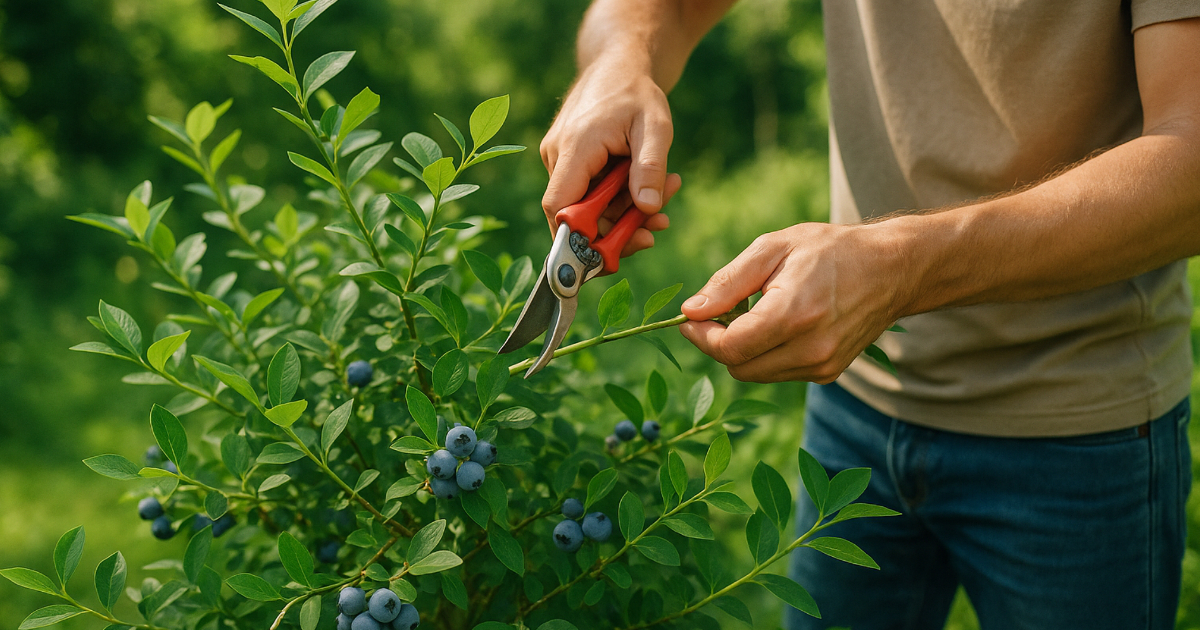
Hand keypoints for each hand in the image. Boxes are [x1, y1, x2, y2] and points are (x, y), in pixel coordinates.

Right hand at [540, 54, 674, 255]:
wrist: (618, 65)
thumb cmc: (636, 92)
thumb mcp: (656, 126)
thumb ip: (650, 167)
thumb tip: (648, 209)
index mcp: (575, 147)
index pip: (559, 207)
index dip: (576, 238)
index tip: (609, 256)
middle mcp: (558, 156)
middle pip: (576, 215)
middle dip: (617, 230)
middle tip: (658, 227)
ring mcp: (560, 161)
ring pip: (587, 208)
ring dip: (625, 213)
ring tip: (668, 194)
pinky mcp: (569, 164)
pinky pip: (590, 195)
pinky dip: (619, 200)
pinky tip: (649, 192)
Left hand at [679, 223, 907, 382]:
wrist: (892, 269)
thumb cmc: (829, 250)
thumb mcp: (773, 248)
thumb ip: (728, 282)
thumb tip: (691, 311)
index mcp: (794, 314)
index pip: (730, 348)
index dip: (701, 336)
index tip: (690, 319)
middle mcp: (811, 348)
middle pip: (738, 367)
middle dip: (719, 344)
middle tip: (718, 313)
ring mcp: (822, 366)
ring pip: (756, 374)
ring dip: (743, 350)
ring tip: (753, 313)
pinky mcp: (828, 373)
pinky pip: (778, 373)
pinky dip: (766, 355)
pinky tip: (778, 325)